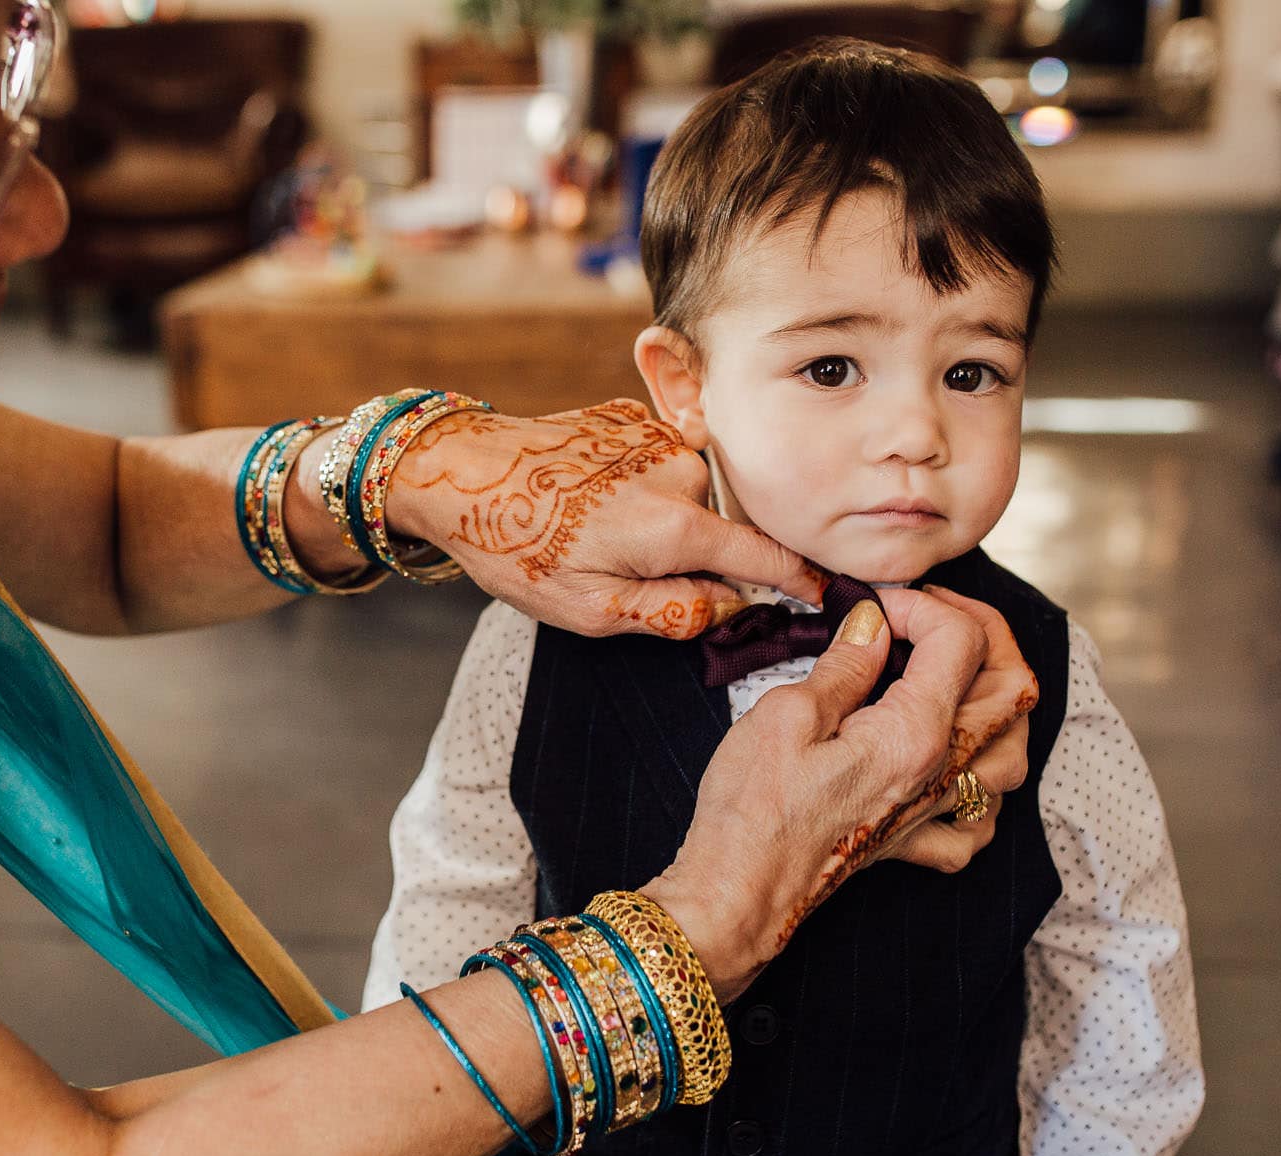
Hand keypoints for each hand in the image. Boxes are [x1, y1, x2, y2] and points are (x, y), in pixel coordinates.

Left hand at [389, 400, 826, 639]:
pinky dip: (645, 489)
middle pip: (728, 527)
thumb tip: (732, 607)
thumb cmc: (518, 547)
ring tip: (605, 538)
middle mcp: (683, 472)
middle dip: (706, 558)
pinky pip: (663, 465)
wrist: (459, 471)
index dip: (798, 580)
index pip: (768, 557)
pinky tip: (596, 502)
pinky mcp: (635, 418)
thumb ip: (675, 612)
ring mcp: (660, 437)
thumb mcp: (592, 612)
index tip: (821, 591)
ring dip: (671, 522)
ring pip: (696, 495)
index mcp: (679, 527)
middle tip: (640, 578)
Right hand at [650, 588, 1035, 1000]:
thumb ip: (844, 665)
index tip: (873, 606)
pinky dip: (982, 789)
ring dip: (997, 702)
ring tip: (954, 679)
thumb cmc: (752, 809)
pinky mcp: (913, 843)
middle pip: (1013, 687)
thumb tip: (874, 624)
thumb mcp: (786, 714)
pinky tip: (951, 768)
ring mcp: (932, 811)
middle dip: (983, 632)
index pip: (960, 641)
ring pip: (1015, 752)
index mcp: (915, 733)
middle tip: (929, 617)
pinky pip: (980, 821)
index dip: (920, 604)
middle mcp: (941, 772)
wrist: (739, 892)